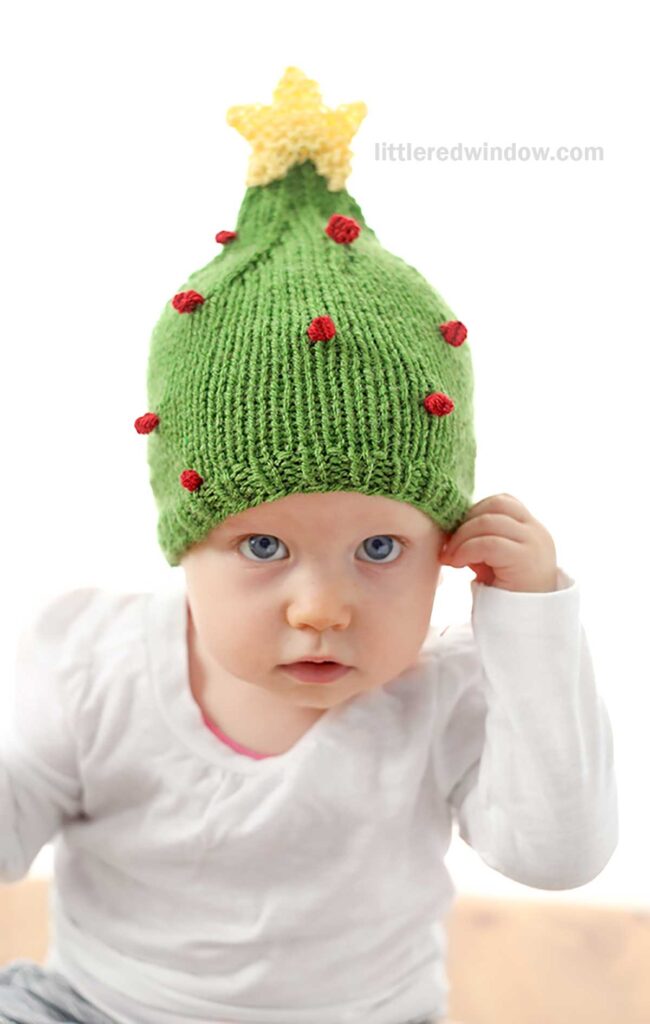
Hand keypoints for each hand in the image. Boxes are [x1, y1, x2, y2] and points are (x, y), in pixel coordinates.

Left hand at [439, 493, 558, 591]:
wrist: (528, 626)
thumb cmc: (507, 596)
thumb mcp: (492, 562)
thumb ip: (479, 541)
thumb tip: (450, 529)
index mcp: (531, 529)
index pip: (502, 502)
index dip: (474, 511)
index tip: (457, 533)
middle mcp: (536, 532)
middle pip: (495, 505)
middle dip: (465, 522)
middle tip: (448, 545)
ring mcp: (533, 543)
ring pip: (488, 521)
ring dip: (461, 537)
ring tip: (451, 557)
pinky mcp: (525, 559)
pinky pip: (488, 543)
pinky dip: (466, 550)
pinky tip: (457, 564)